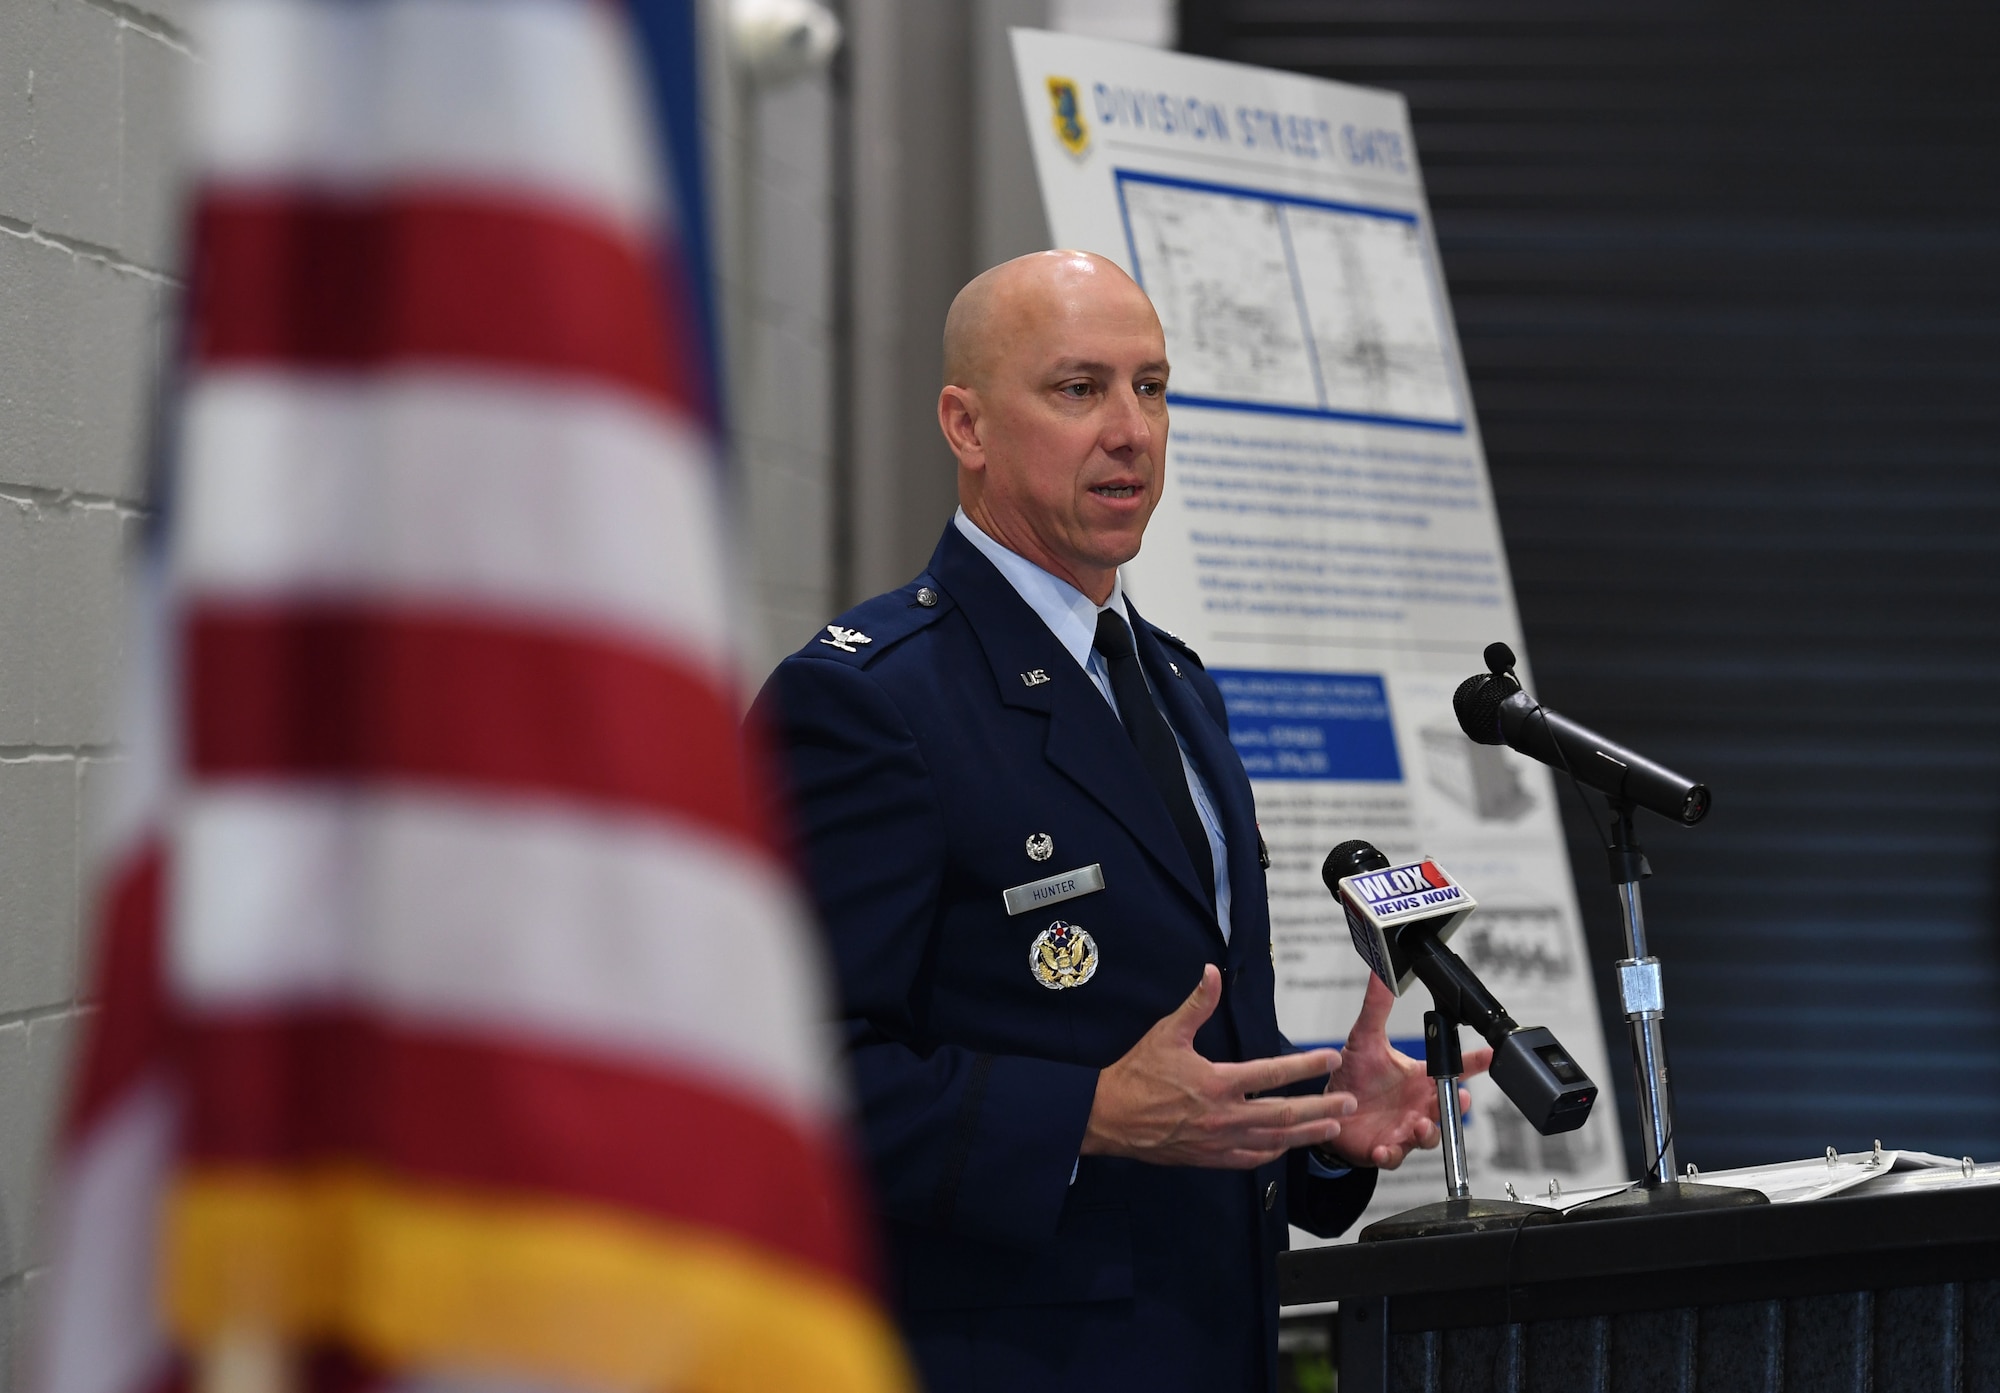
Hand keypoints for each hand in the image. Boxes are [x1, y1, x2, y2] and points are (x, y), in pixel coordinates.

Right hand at [1082, 965, 1355, 1168]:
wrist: (1109, 1117)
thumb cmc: (1135, 1075)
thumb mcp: (1166, 1033)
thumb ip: (1196, 1004)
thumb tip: (1212, 972)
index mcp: (1216, 1083)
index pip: (1272, 1074)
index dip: (1305, 1066)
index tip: (1330, 1058)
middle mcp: (1223, 1116)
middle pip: (1284, 1114)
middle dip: (1321, 1108)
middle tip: (1348, 1104)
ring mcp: (1218, 1141)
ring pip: (1273, 1141)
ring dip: (1306, 1135)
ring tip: (1333, 1128)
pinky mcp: (1209, 1157)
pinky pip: (1250, 1159)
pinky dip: (1274, 1153)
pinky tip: (1287, 1147)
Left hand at [1317, 975, 1493, 1170]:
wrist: (1328, 1110)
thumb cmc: (1353, 1077)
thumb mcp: (1364, 1040)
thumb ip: (1376, 1009)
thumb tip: (1379, 974)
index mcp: (1418, 1079)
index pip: (1454, 1069)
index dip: (1475, 1062)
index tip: (1491, 1053)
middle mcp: (1417, 1105)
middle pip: (1450, 1107)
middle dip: (1460, 1106)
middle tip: (1461, 1099)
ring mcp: (1405, 1129)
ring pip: (1429, 1135)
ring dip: (1429, 1132)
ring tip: (1420, 1126)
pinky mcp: (1386, 1148)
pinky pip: (1394, 1156)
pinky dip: (1391, 1154)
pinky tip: (1383, 1149)